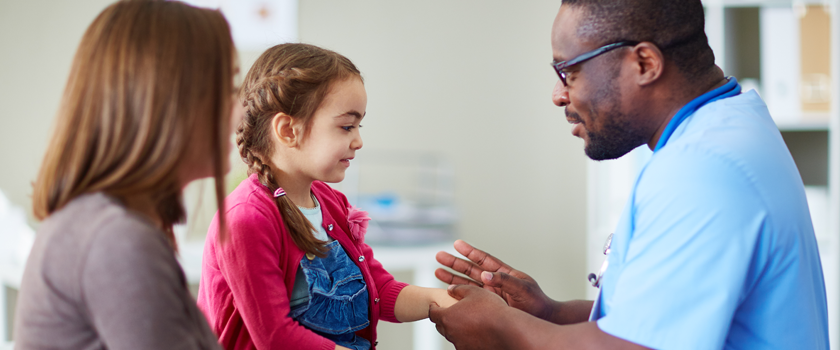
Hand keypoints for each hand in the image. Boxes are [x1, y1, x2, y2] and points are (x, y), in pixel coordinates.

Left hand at [428, 285, 511, 349]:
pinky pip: (463, 343)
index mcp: (448, 317)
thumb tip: (450, 288)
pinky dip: (465, 337)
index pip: (433, 313)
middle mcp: (451, 333)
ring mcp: (460, 344)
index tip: (436, 304)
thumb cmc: (492, 309)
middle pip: (440, 326)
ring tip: (465, 321)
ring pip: (452, 335)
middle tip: (450, 312)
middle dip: (443, 318)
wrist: (508, 330)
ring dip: (454, 328)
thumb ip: (459, 289)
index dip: (434, 307)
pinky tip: (475, 331)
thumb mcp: (475, 292)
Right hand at [435, 240, 557, 320]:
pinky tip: (447, 291)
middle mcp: (495, 282)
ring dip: (452, 277)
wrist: (541, 319)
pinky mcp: (487, 305)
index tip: (457, 244)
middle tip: (439, 256)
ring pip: (467, 283)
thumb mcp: (522, 288)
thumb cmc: (536, 302)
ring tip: (437, 271)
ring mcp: (490, 293)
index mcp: (504, 273)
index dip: (470, 252)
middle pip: (471, 270)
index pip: (484, 260)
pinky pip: (470, 297)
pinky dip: (458, 294)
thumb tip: (485, 275)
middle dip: (455, 263)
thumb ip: (504, 280)